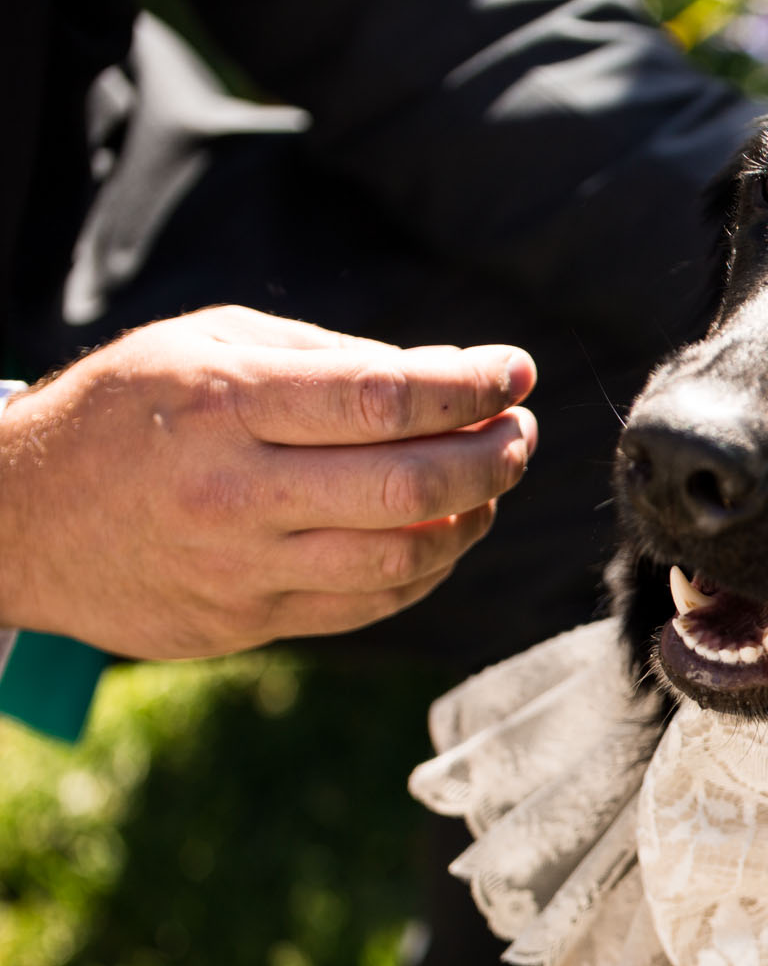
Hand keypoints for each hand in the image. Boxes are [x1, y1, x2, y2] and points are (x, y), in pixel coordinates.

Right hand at [0, 306, 538, 659]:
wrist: (17, 516)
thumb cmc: (127, 410)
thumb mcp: (207, 344)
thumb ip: (329, 359)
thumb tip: (448, 372)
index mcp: (225, 400)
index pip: (382, 398)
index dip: (469, 386)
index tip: (514, 371)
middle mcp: (236, 488)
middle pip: (408, 485)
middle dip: (491, 456)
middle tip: (520, 432)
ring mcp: (242, 565)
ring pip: (402, 556)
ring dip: (473, 518)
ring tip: (491, 482)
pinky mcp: (248, 621)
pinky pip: (371, 603)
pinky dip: (429, 569)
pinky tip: (446, 533)